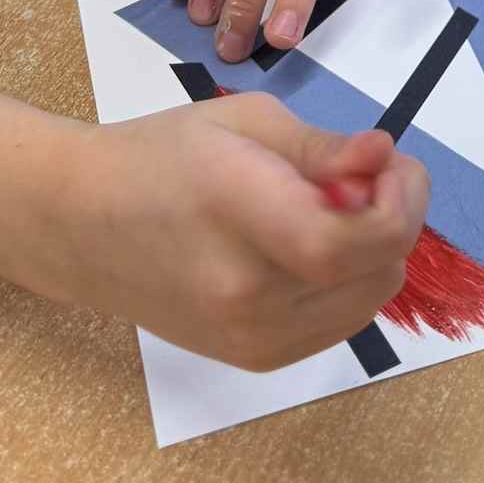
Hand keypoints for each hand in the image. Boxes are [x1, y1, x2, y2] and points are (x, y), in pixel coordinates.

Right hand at [61, 94, 428, 370]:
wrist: (82, 227)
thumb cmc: (161, 156)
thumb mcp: (245, 122)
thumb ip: (322, 148)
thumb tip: (384, 157)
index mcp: (241, 216)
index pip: (359, 239)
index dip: (401, 201)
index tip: (391, 162)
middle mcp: (249, 295)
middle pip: (378, 272)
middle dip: (392, 216)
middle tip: (360, 175)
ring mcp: (251, 339)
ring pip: (368, 301)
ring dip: (373, 251)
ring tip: (326, 209)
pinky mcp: (254, 360)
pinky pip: (339, 323)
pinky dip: (347, 283)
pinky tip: (311, 246)